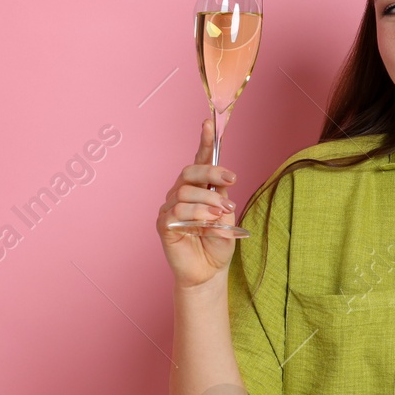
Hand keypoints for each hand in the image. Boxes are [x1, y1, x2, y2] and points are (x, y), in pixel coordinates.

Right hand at [157, 117, 239, 289]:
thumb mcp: (227, 217)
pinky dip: (197, 214)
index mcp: (199, 188)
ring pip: (186, 191)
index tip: (209, 123)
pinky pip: (178, 211)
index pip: (200, 160)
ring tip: (221, 214)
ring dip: (208, 200)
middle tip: (230, 180)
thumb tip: (221, 185)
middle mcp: (181, 193)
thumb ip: (222, 198)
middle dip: (211, 172)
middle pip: (190, 171)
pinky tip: (208, 223)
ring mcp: (171, 207)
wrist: (209, 271)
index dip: (204, 142)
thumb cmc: (218, 243)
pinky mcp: (164, 224)